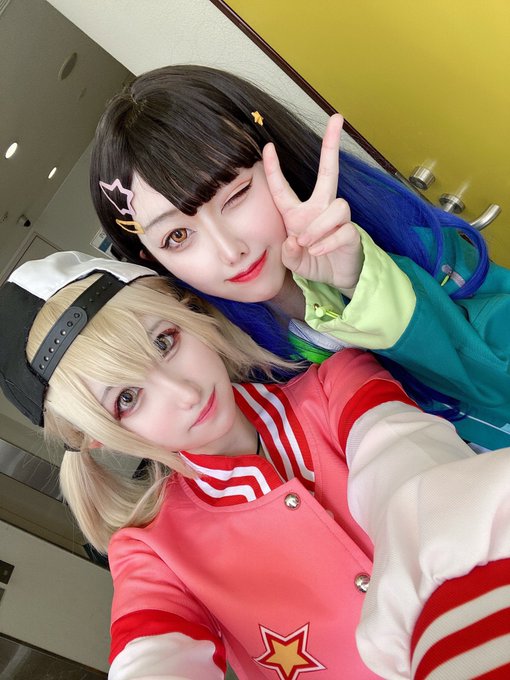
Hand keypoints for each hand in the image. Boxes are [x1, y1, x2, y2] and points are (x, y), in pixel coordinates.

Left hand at [262, 114, 362, 292]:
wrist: (335, 279)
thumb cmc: (313, 262)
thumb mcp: (293, 261)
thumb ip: (288, 253)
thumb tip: (295, 240)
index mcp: (298, 213)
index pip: (283, 188)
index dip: (274, 169)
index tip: (269, 147)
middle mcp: (320, 209)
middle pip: (329, 171)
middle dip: (331, 144)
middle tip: (336, 118)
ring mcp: (338, 219)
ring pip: (336, 206)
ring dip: (318, 227)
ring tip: (308, 244)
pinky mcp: (351, 233)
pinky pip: (342, 230)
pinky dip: (327, 242)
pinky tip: (318, 251)